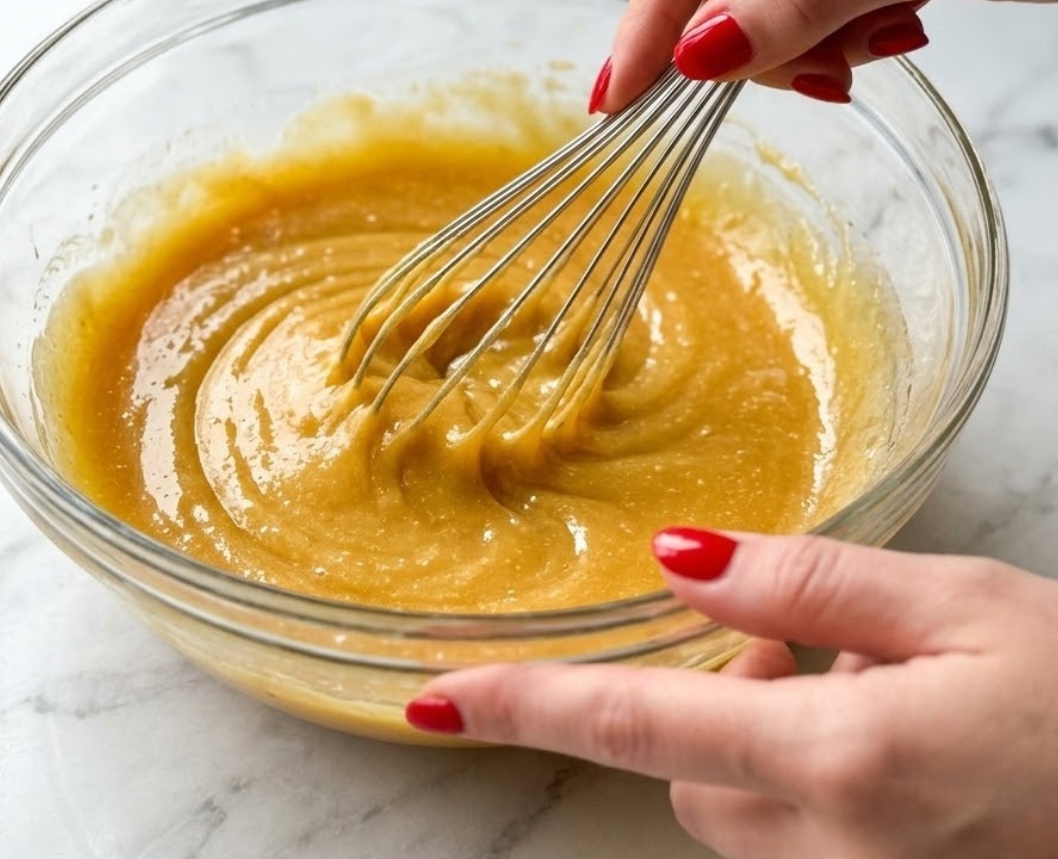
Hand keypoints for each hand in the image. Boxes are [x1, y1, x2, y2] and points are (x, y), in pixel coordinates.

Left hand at [406, 528, 1057, 858]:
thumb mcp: (954, 607)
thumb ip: (803, 587)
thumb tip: (675, 560)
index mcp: (841, 760)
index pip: (637, 727)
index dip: (526, 705)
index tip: (436, 694)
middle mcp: (832, 844)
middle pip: (684, 763)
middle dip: (711, 693)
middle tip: (810, 639)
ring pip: (732, 797)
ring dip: (757, 729)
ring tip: (868, 678)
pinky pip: (788, 827)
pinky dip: (796, 767)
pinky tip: (886, 727)